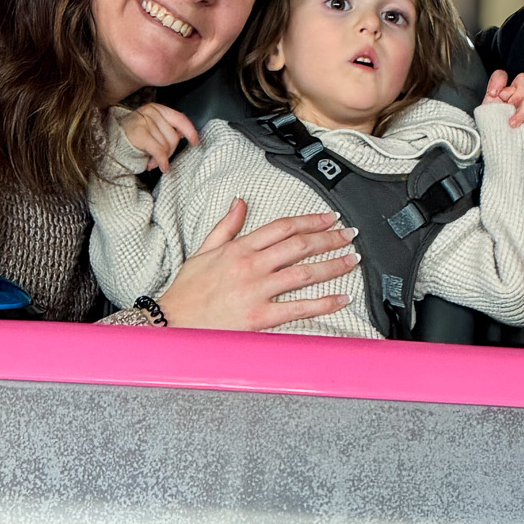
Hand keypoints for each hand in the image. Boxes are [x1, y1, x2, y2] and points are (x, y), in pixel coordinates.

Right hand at [122, 102, 198, 171]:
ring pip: (166, 146)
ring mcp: (145, 121)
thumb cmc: (134, 136)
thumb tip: (185, 135)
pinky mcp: (140, 133)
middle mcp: (152, 112)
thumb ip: (168, 128)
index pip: (179, 118)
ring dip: (161, 158)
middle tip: (160, 158)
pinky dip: (162, 161)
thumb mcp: (153, 127)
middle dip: (170, 151)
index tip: (195, 142)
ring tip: (152, 161)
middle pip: (174, 137)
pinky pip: (159, 151)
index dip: (190, 131)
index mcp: (157, 109)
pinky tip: (162, 167)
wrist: (111, 142)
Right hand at [154, 200, 359, 330]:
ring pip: (304, 272)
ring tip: (351, 260)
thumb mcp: (204, 250)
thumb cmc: (187, 291)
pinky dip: (323, 303)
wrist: (173, 321)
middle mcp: (251, 266)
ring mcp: (257, 290)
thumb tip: (241, 202)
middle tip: (349, 235)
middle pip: (299, 245)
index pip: (283, 227)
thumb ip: (227, 226)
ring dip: (332, 265)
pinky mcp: (260, 316)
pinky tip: (341, 299)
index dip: (310, 220)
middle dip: (329, 237)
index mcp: (239, 248)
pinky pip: (298, 308)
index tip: (329, 218)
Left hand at [482, 69, 523, 127]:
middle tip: (510, 107)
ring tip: (513, 124)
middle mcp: (515, 95)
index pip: (502, 75)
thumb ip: (489, 100)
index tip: (493, 94)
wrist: (501, 147)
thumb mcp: (484, 115)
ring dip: (523, 110)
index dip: (498, 81)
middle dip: (517, 94)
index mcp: (501, 92)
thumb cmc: (492, 131)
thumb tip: (495, 93)